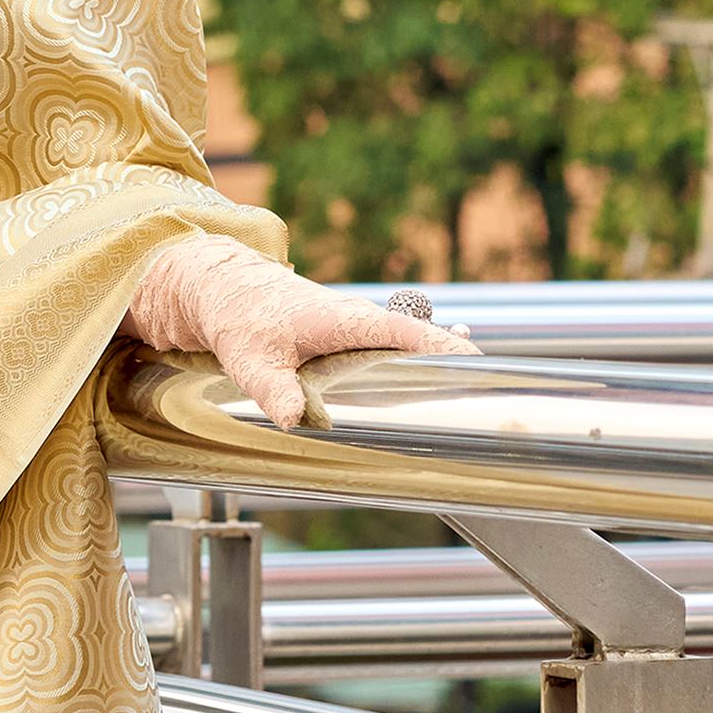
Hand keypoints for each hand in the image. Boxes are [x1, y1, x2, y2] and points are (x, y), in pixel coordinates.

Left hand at [122, 231, 477, 431]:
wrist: (223, 291)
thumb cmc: (239, 321)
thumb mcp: (251, 361)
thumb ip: (275, 390)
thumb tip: (296, 421)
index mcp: (343, 320)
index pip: (404, 333)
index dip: (440, 346)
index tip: (475, 360)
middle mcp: (357, 321)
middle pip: (416, 340)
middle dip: (451, 359)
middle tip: (489, 386)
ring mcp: (355, 328)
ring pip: (404, 345)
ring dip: (434, 362)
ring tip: (471, 387)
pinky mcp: (347, 337)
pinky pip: (388, 349)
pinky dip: (411, 362)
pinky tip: (430, 382)